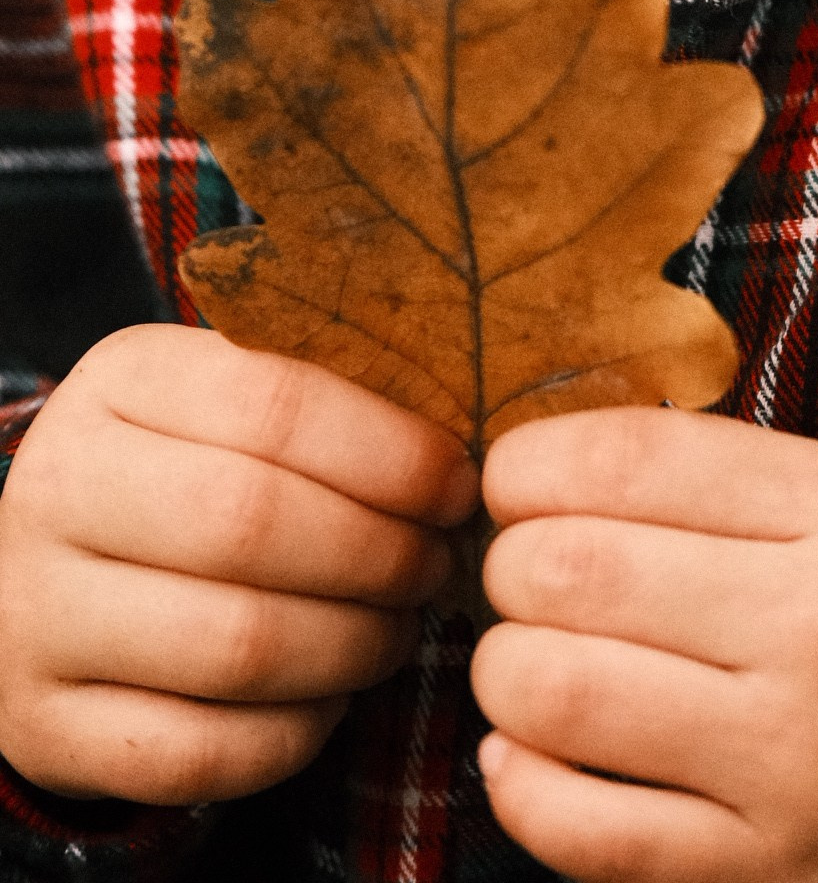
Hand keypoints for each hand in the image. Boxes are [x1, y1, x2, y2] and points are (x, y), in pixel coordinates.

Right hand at [0, 325, 478, 804]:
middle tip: (435, 566)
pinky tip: (329, 698)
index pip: (275, 405)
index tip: (457, 484)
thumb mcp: (222, 402)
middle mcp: (58, 490)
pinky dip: (292, 734)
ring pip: (235, 646)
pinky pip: (200, 752)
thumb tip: (458, 454)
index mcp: (120, 382)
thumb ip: (321, 403)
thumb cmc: (178, 471)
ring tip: (397, 631)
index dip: (390, 453)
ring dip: (351, 646)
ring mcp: (37, 618)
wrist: (32, 574)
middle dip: (379, 554)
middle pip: (254, 525)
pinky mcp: (45, 728)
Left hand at [474, 410, 817, 882]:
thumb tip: (521, 468)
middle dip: (513, 569)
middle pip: (576, 569)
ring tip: (527, 665)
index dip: (535, 465)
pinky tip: (527, 756)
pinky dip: (519, 785)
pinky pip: (574, 825)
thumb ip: (692, 473)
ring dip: (505, 674)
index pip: (636, 458)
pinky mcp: (759, 872)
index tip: (512, 484)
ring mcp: (800, 763)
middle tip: (524, 581)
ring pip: (557, 692)